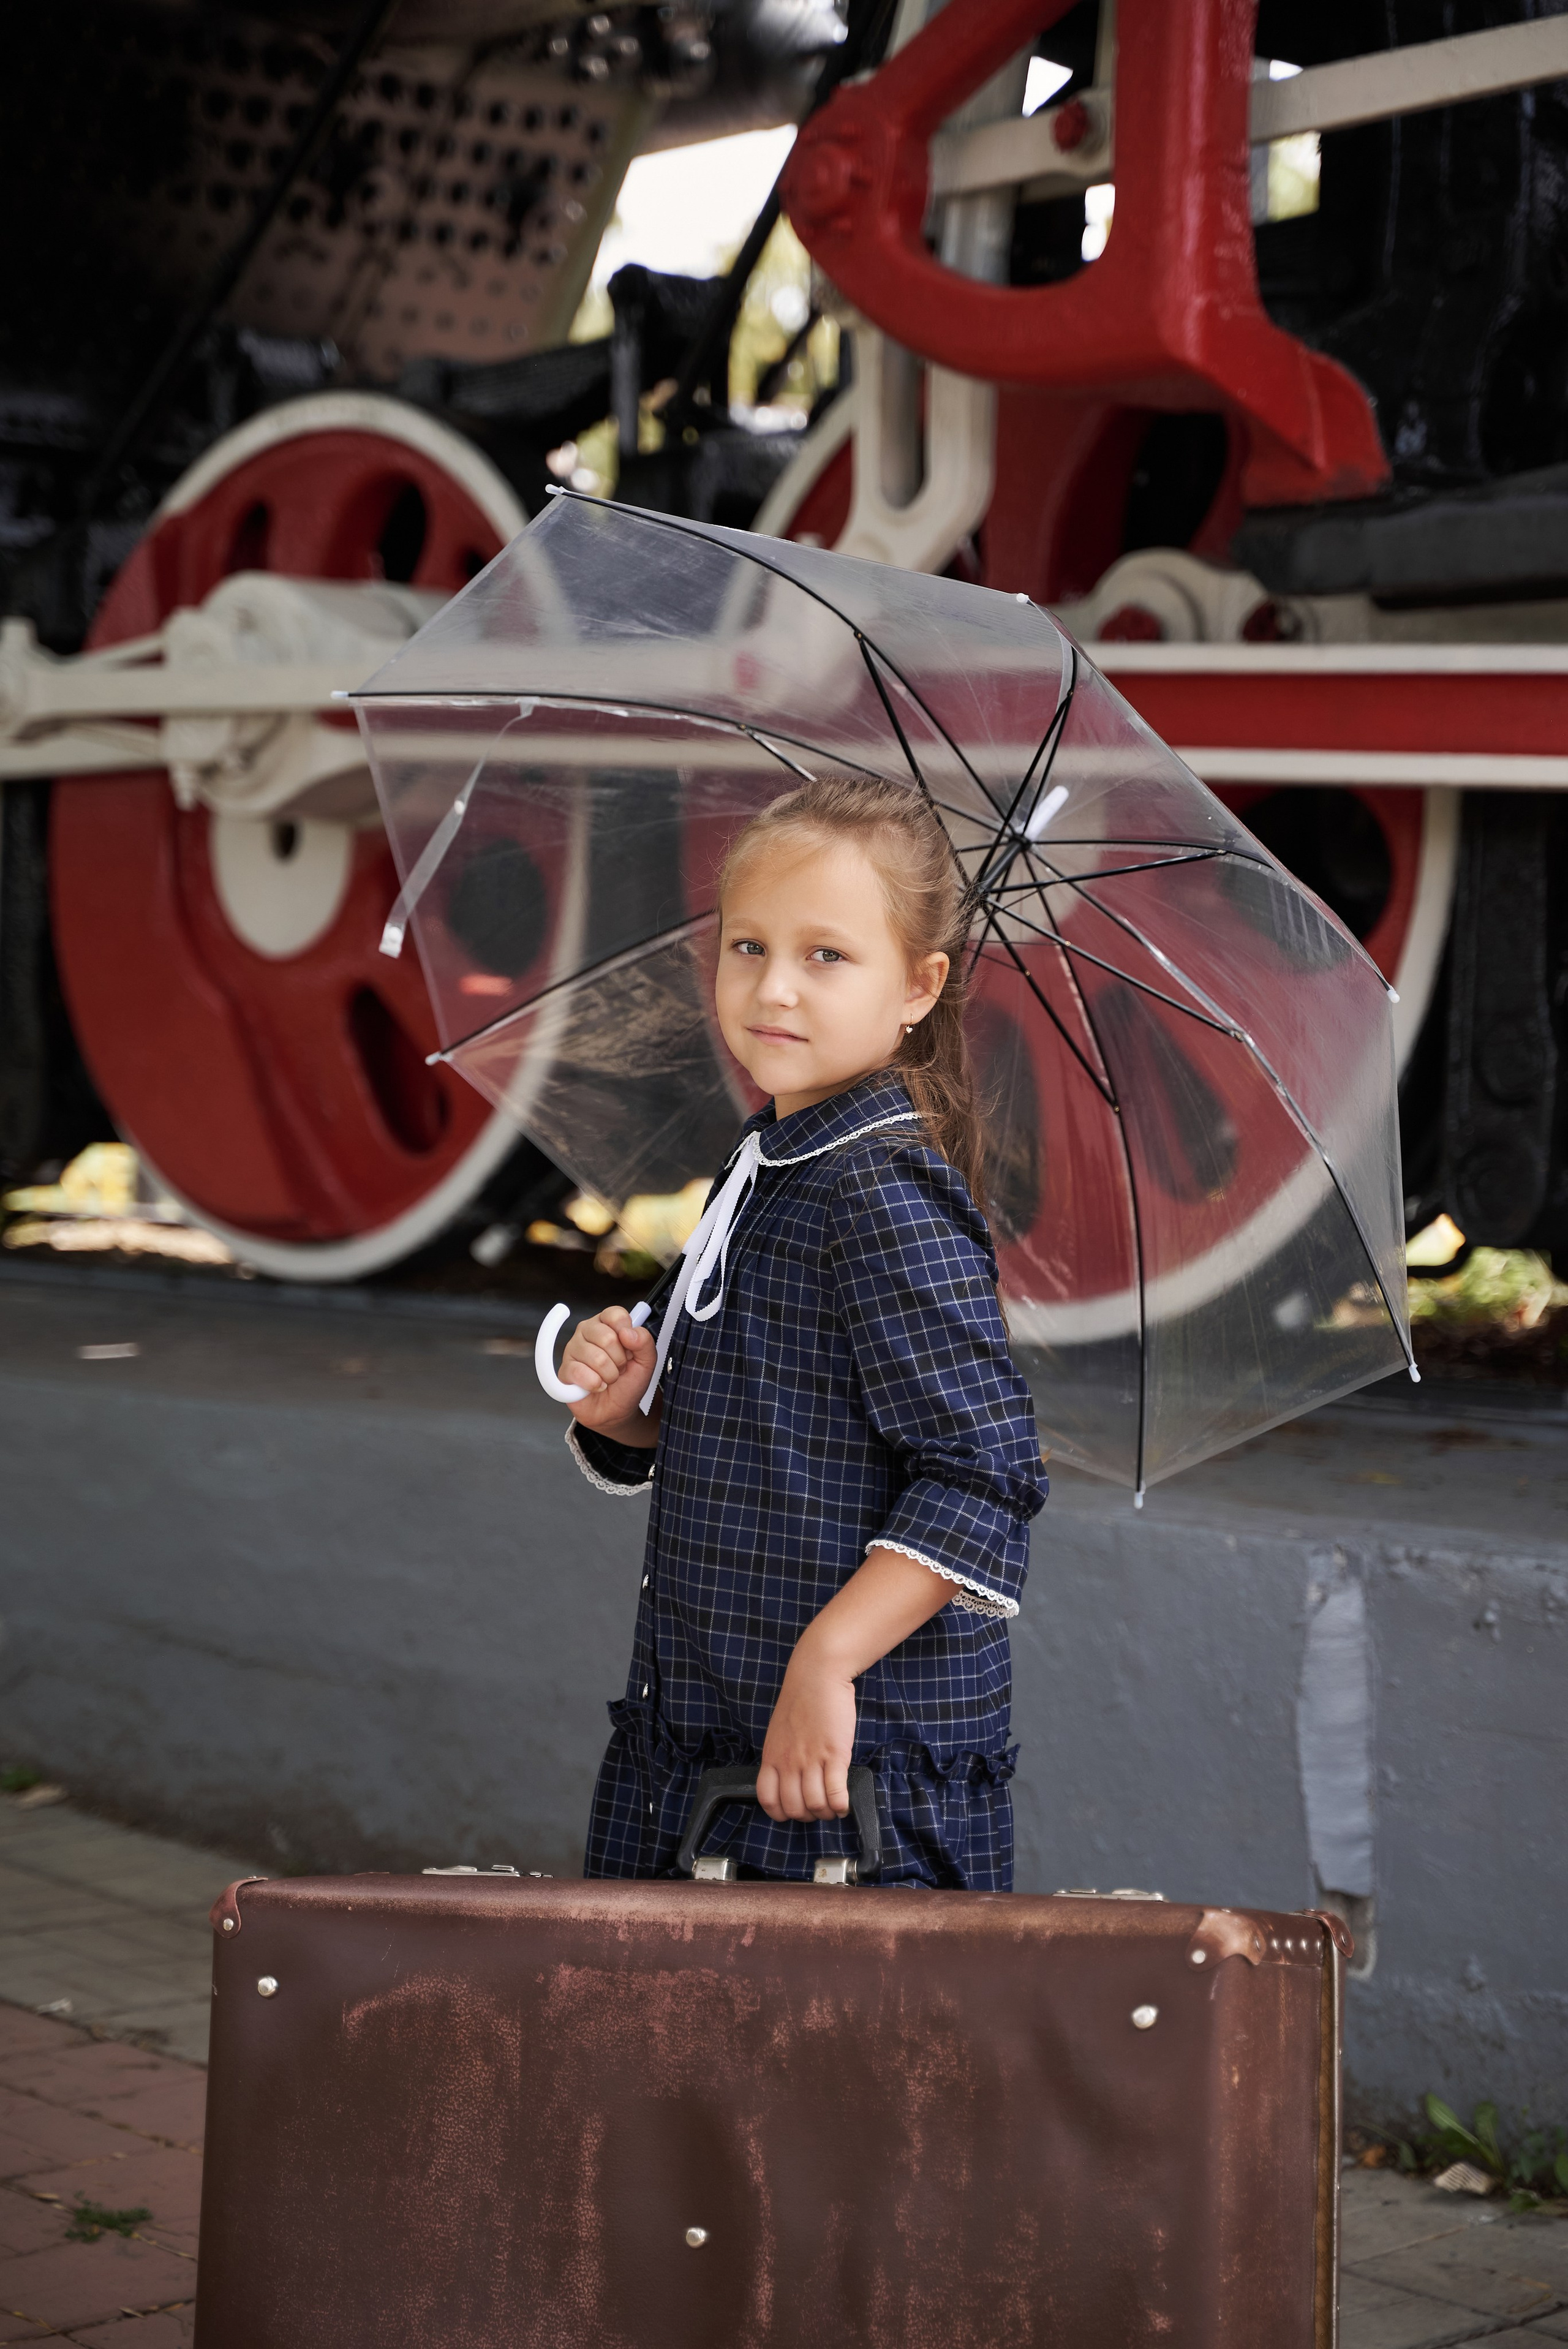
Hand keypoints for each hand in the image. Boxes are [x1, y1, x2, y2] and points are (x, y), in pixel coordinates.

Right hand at [561, 1307, 658, 1441]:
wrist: (616, 1410)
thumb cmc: (628, 1383)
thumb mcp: (646, 1362)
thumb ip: (644, 1342)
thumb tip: (628, 1333)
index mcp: (606, 1324)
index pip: (614, 1314)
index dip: (626, 1331)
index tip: (630, 1347)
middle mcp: (587, 1332)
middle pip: (606, 1337)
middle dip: (620, 1360)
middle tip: (619, 1368)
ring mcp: (572, 1349)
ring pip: (596, 1358)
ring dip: (609, 1375)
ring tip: (608, 1378)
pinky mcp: (564, 1370)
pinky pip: (580, 1373)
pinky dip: (594, 1384)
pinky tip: (596, 1386)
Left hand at [757, 1649, 855, 1822]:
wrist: (817, 1675)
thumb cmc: (801, 1700)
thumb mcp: (779, 1731)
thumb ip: (782, 1756)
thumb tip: (791, 1779)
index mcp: (772, 1757)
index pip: (768, 1799)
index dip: (781, 1813)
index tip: (794, 1811)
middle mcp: (788, 1763)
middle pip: (794, 1808)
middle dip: (808, 1816)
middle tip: (818, 1809)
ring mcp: (811, 1760)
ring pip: (815, 1805)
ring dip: (827, 1813)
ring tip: (834, 1807)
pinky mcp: (834, 1754)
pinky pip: (836, 1793)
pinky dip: (841, 1805)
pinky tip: (844, 1804)